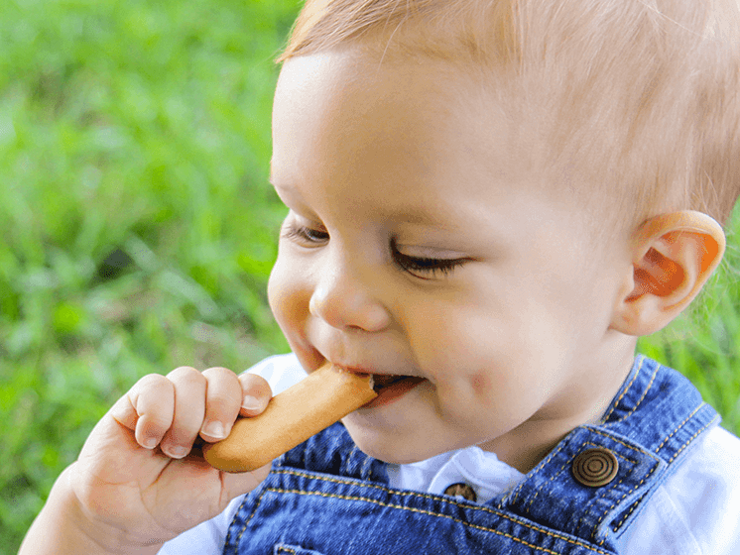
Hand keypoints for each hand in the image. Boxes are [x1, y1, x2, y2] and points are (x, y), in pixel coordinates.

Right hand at [25, 366, 274, 553]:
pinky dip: (155, 416)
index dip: (255, 391)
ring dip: (185, 419)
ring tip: (172, 451)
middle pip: (223, 377)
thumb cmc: (179, 500)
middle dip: (222, 405)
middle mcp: (201, 402)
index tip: (252, 411)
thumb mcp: (226, 486)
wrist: (127, 519)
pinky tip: (147, 442)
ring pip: (189, 378)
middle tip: (211, 437)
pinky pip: (154, 386)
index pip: (251, 386)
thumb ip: (253, 458)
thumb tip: (274, 430)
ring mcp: (170, 397)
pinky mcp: (136, 400)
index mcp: (228, 418)